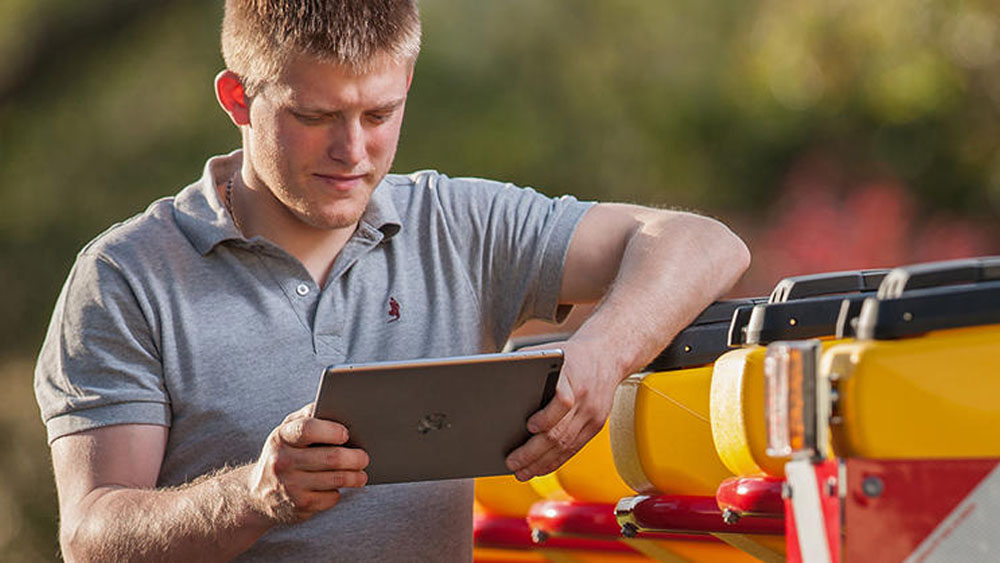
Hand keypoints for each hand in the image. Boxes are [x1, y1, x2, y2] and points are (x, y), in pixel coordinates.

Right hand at [246, 403, 368, 522]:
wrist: (257, 494)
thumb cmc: (283, 454)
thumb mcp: (287, 431)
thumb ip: (308, 415)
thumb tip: (336, 404)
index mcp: (281, 437)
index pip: (308, 429)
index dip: (332, 431)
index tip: (346, 433)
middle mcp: (282, 461)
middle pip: (331, 458)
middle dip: (355, 457)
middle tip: (364, 457)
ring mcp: (290, 486)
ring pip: (336, 479)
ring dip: (355, 476)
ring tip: (361, 473)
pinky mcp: (299, 506)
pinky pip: (330, 498)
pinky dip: (339, 492)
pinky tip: (338, 487)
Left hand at [504, 338, 622, 480]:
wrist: (608, 355)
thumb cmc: (572, 355)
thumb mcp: (550, 351)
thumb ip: (526, 363)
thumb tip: (496, 378)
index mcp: (573, 377)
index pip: (563, 401)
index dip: (546, 417)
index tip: (529, 426)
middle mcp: (585, 399)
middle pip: (560, 432)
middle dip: (533, 452)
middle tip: (512, 462)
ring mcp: (593, 415)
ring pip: (566, 446)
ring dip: (542, 463)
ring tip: (522, 472)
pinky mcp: (596, 426)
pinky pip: (574, 449)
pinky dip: (555, 461)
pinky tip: (540, 468)